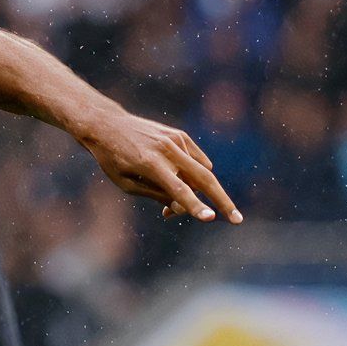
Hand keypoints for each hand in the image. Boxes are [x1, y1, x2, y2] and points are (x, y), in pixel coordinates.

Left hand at [75, 110, 240, 223]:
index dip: (194, 205)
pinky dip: (194, 175)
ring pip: (201, 173)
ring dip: (194, 193)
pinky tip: (177, 184)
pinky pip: (198, 161)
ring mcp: (176, 140)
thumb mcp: (127, 184)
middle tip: (238, 220)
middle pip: (203, 179)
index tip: (210, 218)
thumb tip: (184, 206)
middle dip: (222, 201)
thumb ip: (157, 194)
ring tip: (169, 208)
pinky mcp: (180, 135)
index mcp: (150, 164)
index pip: (178, 189)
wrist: (108, 126)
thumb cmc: (113, 160)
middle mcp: (167, 150)